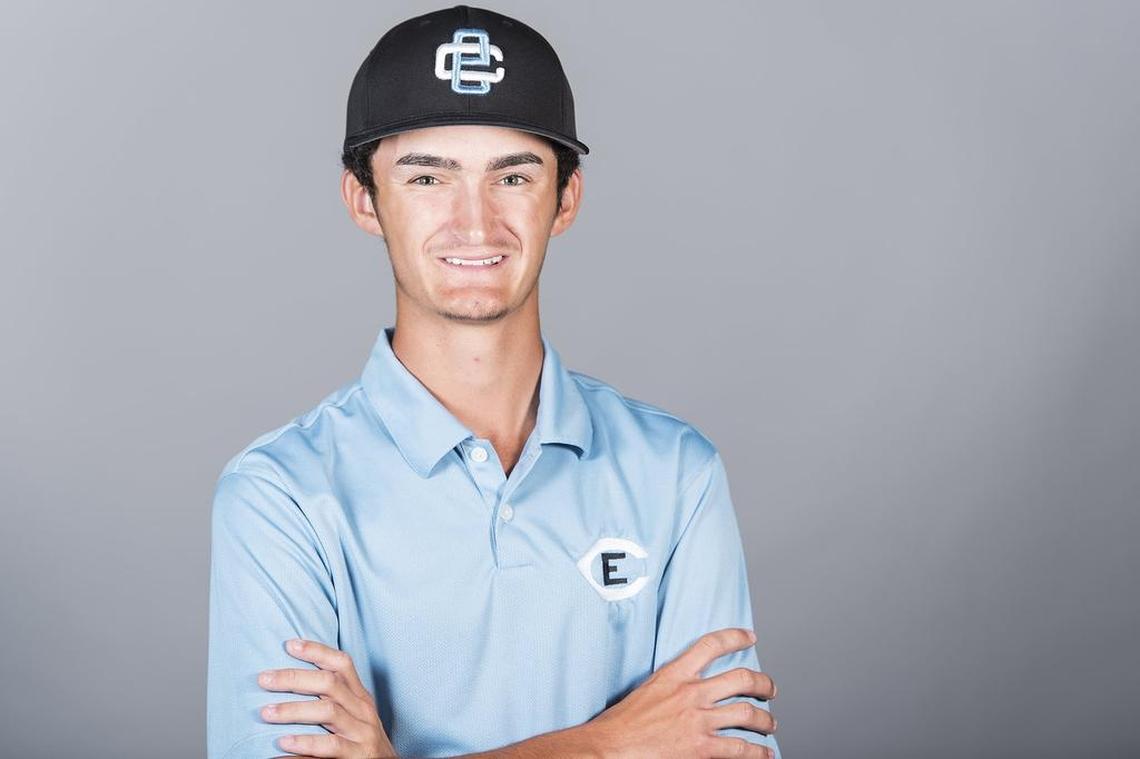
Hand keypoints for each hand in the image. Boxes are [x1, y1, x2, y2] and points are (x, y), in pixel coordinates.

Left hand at [258, 638, 397, 757]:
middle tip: (264, 679)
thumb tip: (292, 681)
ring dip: (293, 710)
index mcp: (360, 697)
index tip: (290, 645)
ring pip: (328, 712)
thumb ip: (334, 699)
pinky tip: (281, 746)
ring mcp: (362, 733)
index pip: (342, 664)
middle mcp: (362, 710)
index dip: (317, 651)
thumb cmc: (362, 742)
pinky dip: (303, 746)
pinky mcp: (358, 757)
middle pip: (329, 683)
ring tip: (266, 713)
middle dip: (294, 678)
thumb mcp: (354, 716)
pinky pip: (329, 748)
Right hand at [584, 627, 776, 758]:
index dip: (735, 637)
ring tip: (770, 722)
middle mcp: (691, 693)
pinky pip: (740, 748)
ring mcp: (698, 720)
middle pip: (741, 678)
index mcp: (674, 674)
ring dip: (765, 719)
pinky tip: (765, 753)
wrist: (611, 747)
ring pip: (747, 713)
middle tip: (770, 688)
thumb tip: (685, 688)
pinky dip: (757, 751)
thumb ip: (670, 684)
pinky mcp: (701, 747)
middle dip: (763, 683)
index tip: (749, 637)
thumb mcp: (646, 689)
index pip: (711, 645)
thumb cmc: (621, 722)